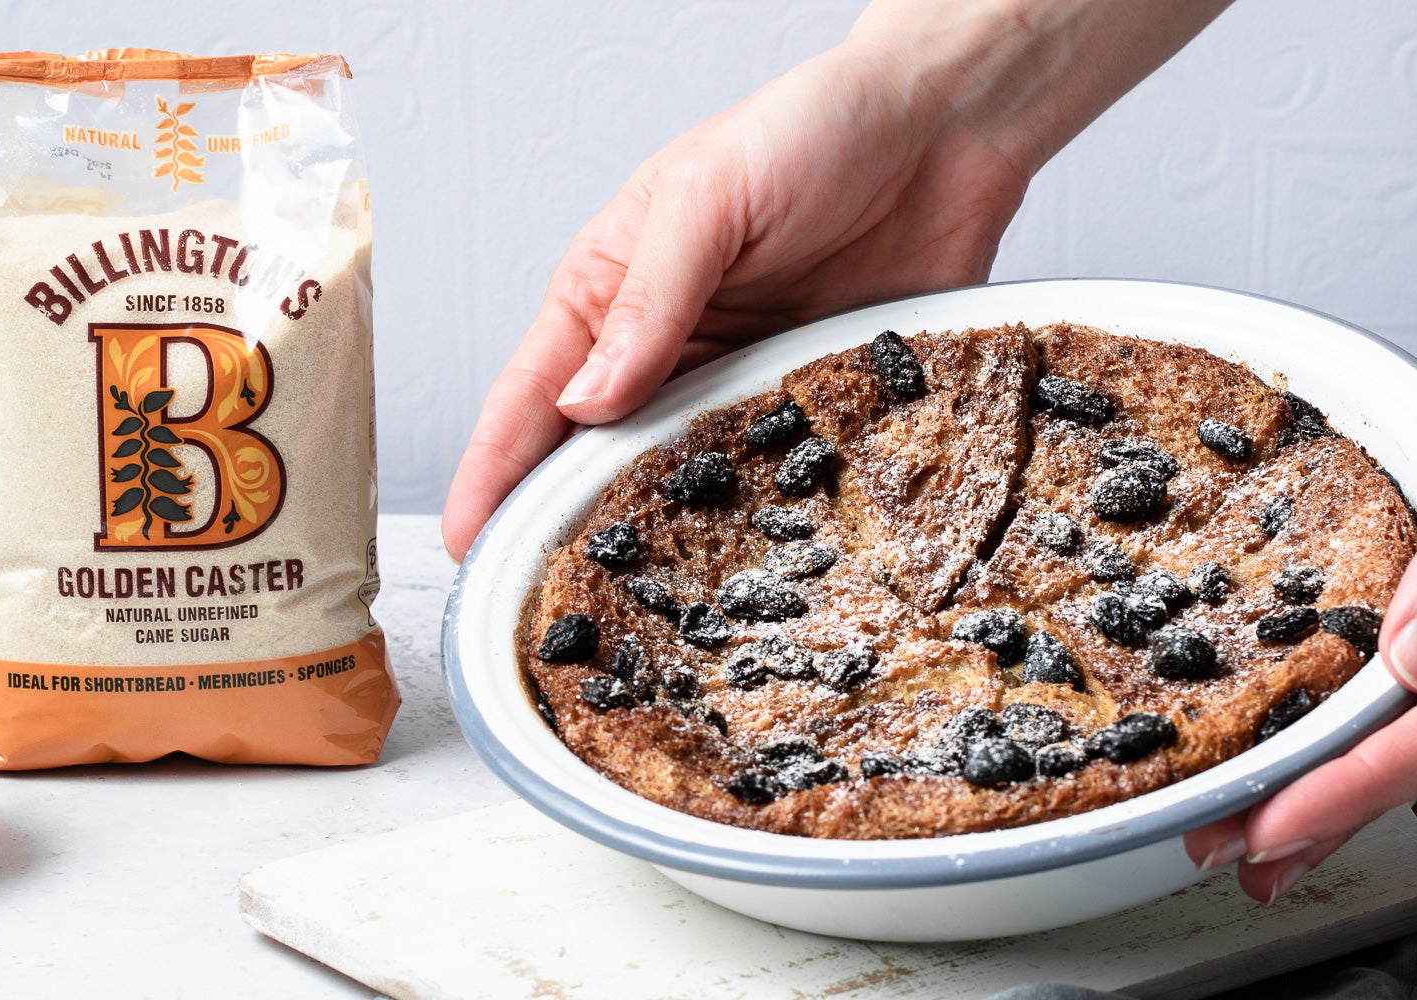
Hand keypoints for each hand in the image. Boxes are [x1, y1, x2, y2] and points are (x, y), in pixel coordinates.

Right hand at [441, 0, 1232, 557]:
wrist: (947, 129)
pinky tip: (746, 564)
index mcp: (608, 289)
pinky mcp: (811, 404)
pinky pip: (774, 475)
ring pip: (680, 479)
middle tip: (546, 608)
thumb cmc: (813, 129)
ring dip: (662, 537)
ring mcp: (738, 382)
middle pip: (594, 456)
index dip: (493, 475)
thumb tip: (584, 400)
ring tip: (636, 610)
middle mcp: (665, 347)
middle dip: (564, 528)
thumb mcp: (705, 198)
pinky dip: (756, 519)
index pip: (529, 396)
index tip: (469, 547)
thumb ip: (647, 300)